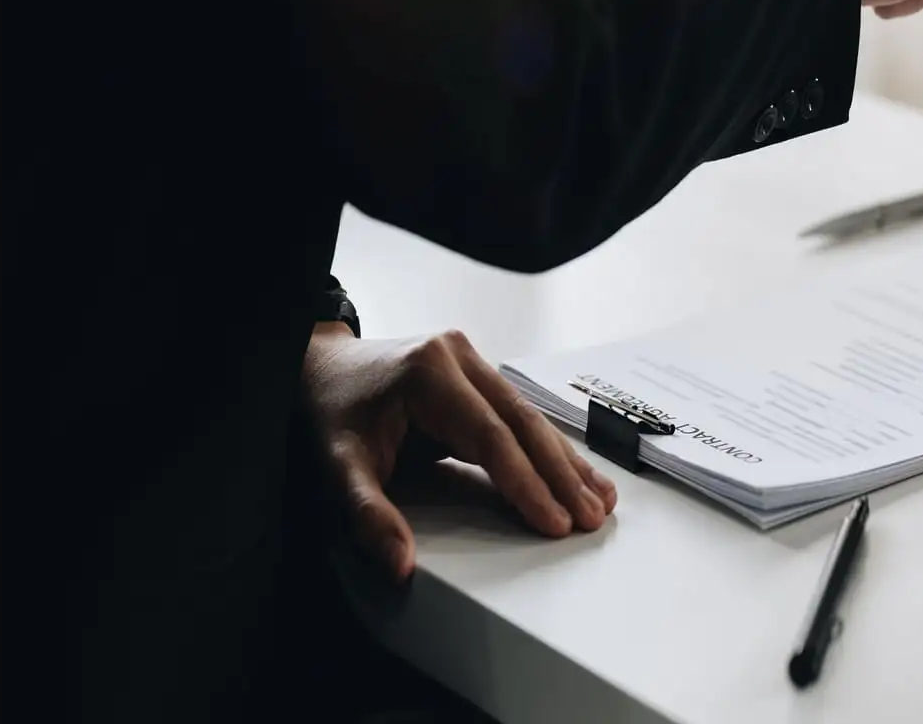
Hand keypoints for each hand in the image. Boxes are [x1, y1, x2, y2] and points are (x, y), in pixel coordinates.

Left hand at [303, 328, 615, 579]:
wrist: (322, 365)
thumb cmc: (332, 412)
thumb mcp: (339, 465)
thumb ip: (369, 515)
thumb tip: (401, 564)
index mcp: (430, 374)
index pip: (490, 436)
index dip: (525, 482)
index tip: (553, 520)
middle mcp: (459, 357)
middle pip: (523, 422)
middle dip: (561, 475)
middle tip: (591, 516)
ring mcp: (473, 359)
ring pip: (530, 416)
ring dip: (565, 461)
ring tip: (600, 499)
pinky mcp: (479, 371)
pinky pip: (519, 413)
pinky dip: (547, 447)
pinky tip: (576, 472)